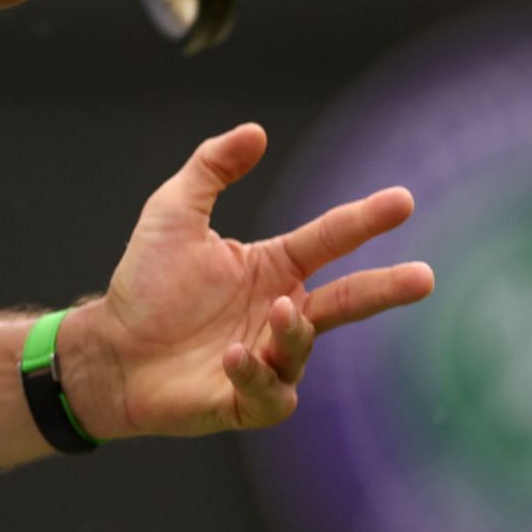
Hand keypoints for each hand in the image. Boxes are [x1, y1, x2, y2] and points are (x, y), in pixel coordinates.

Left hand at [60, 123, 433, 438]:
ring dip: (294, 331)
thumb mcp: (172, 212)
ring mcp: (267, 358)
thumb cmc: (143, 283)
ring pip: (303, 347)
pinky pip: (271, 394)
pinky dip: (257, 374)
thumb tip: (256, 130)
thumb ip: (211, 168)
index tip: (403, 200)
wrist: (109, 347)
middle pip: (346, 301)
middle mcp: (278, 312)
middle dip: (385, 289)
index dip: (364, 220)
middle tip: (423, 278)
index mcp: (272, 267)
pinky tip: (232, 356)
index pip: (328, 240)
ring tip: (276, 310)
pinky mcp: (246, 401)